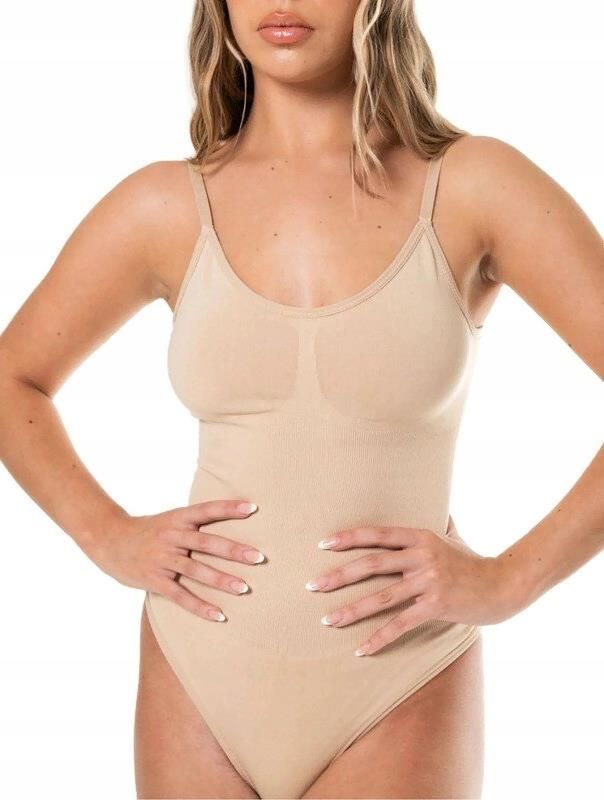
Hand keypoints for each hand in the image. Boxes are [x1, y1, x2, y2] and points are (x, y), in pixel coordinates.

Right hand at [81, 499, 264, 620]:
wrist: (109, 540)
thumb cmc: (149, 530)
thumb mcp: (171, 519)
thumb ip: (195, 523)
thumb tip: (230, 523)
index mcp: (178, 518)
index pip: (207, 510)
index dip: (229, 508)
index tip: (253, 509)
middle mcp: (172, 537)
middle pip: (207, 543)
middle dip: (234, 551)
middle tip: (259, 557)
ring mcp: (163, 559)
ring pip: (197, 570)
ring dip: (222, 580)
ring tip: (244, 588)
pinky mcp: (155, 580)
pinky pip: (181, 596)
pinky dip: (200, 606)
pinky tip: (220, 615)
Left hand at [306, 516, 521, 655]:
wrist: (503, 585)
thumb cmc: (473, 561)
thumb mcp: (452, 536)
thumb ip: (438, 521)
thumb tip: (435, 504)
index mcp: (420, 537)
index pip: (377, 535)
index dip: (349, 538)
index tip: (323, 544)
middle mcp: (421, 556)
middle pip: (371, 564)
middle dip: (338, 575)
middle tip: (312, 585)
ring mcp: (429, 582)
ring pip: (381, 596)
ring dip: (351, 610)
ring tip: (326, 620)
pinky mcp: (436, 606)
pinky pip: (401, 623)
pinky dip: (380, 637)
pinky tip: (361, 648)